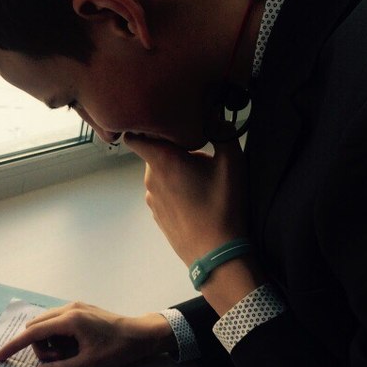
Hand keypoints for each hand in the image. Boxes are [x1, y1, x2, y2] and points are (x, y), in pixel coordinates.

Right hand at [0, 302, 174, 366]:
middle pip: (37, 328)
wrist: (141, 334)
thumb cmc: (118, 348)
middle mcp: (69, 308)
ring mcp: (75, 307)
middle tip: (61, 361)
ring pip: (47, 325)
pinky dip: (59, 337)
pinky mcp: (80, 310)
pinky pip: (58, 323)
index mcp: (69, 319)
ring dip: (51, 343)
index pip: (32, 333)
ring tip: (73, 354)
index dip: (14, 346)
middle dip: (40, 348)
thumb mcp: (89, 364)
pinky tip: (75, 346)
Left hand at [124, 133, 246, 265]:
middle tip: (196, 151)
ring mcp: (152, 199)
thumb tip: (215, 114)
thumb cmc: (222, 206)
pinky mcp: (157, 215)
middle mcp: (150, 178)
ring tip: (198, 178)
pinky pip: (162, 192)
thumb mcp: (232, 163)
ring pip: (158, 174)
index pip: (134, 136)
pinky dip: (173, 189)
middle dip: (170, 149)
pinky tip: (194, 198)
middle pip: (152, 153)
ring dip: (173, 170)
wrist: (216, 252)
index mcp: (162, 160)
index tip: (162, 125)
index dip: (144, 128)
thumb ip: (223, 131)